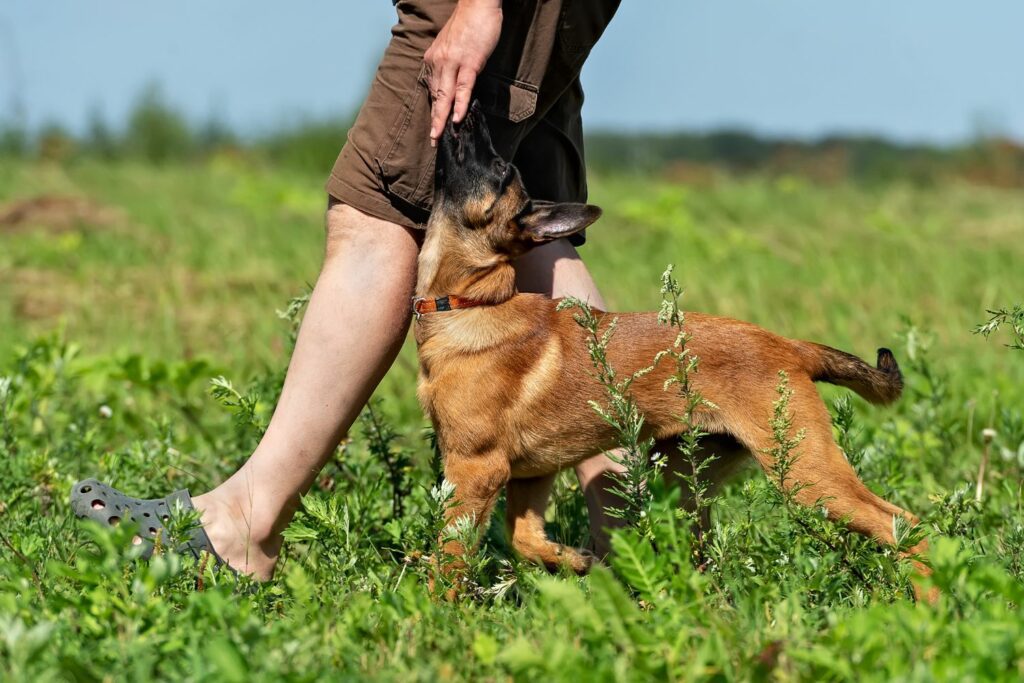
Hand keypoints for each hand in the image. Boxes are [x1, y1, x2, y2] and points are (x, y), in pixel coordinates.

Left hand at [423, 0, 502, 145]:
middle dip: (434, 120)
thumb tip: (454, 83)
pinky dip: (460, 104)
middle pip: (436, 97)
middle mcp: (439, 62)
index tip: (433, 128)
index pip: (433, 89)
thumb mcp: (454, 46)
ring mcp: (454, 62)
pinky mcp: (470, 62)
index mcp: (434, 59)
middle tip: (433, 141)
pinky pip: (463, 87)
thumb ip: (450, 64)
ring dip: (442, 118)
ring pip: (446, 95)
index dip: (434, 110)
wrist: (478, 3)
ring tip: (440, 136)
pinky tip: (458, 118)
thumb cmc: (470, 23)